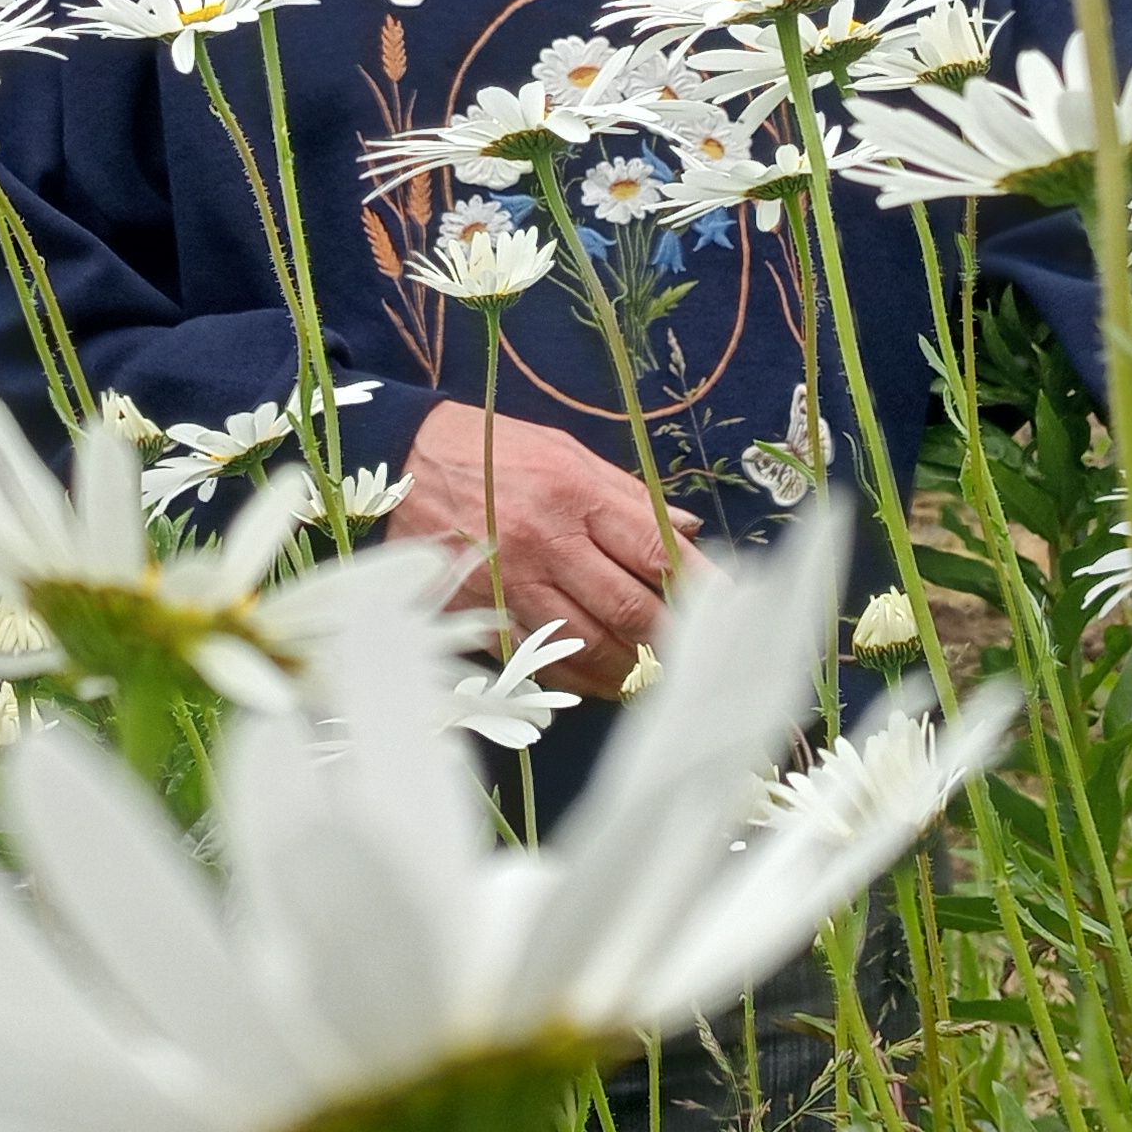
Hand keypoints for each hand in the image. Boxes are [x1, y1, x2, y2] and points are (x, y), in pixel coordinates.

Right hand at [389, 406, 699, 700]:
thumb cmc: (493, 450)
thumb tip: (687, 532)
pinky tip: (603, 681)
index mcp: (573, 493)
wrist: (402, 460)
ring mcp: (509, 582)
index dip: (698, 586)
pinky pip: (538, 659)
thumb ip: (628, 495)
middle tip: (697, 653)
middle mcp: (545, 541)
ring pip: (586, 644)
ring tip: (656, 674)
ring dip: (630, 667)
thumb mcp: (566, 451)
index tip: (729, 607)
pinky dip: (578, 677)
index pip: (652, 551)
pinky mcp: (478, 611)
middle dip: (670, 637)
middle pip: (627, 608)